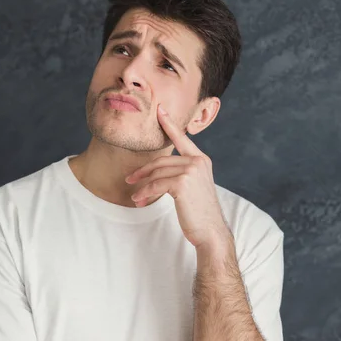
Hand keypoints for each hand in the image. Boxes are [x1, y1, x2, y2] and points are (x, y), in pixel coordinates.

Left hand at [125, 104, 231, 249]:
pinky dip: (145, 193)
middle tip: (130, 179)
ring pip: (157, 174)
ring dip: (142, 186)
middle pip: (162, 161)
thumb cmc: (199, 212)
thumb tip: (156, 173)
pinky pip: (156, 185)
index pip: (182, 138)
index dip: (169, 124)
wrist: (210, 231)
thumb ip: (181, 173)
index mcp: (201, 159)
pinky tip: (139, 201)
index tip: (160, 110)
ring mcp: (191, 170)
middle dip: (143, 171)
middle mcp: (198, 161)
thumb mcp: (193, 187)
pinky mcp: (182, 183)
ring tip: (135, 197)